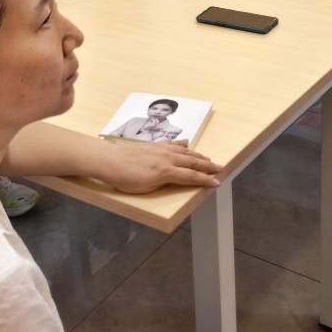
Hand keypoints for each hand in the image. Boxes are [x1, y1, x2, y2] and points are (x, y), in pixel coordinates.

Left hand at [95, 140, 221, 193]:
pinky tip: (188, 143)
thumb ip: (164, 182)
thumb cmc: (126, 179)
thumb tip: (176, 178)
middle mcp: (167, 158)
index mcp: (166, 172)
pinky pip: (173, 144)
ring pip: (185, 151)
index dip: (205, 181)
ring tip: (208, 159)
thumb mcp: (147, 188)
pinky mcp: (155, 144)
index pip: (191, 177)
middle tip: (220, 168)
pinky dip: (183, 144)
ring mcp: (162, 149)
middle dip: (207, 166)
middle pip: (192, 162)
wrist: (110, 161)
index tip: (217, 183)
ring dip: (198, 155)